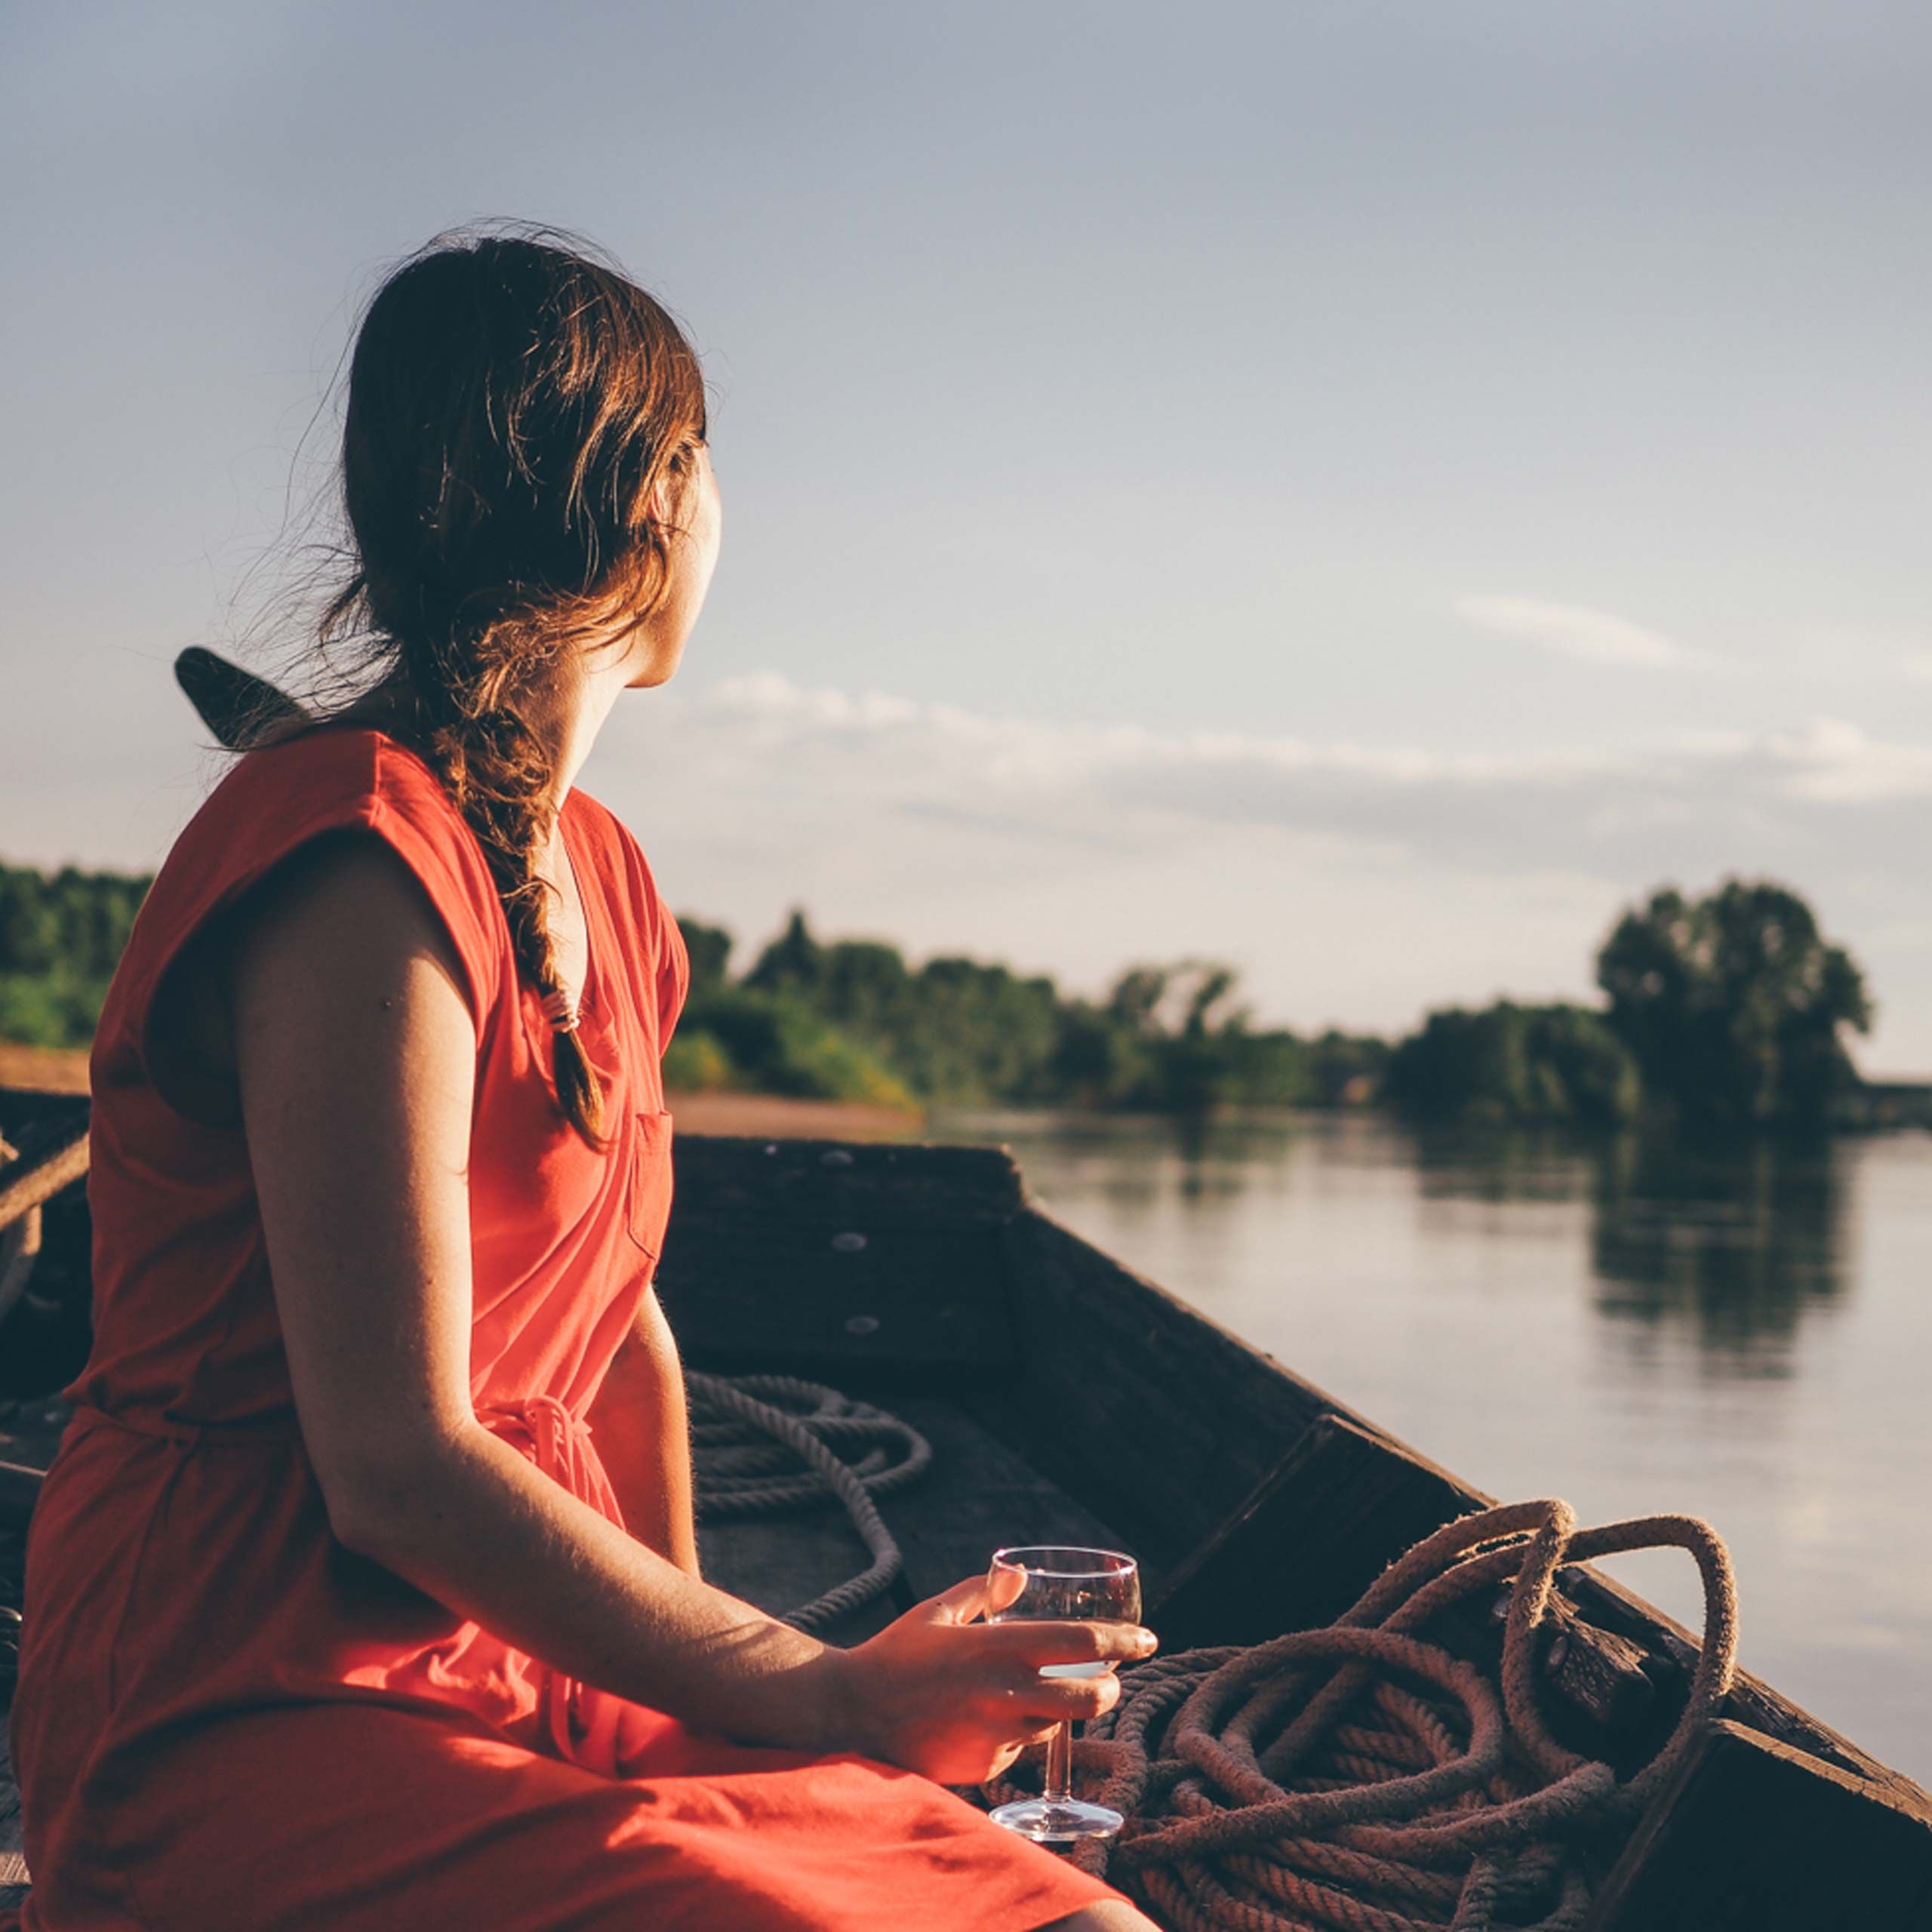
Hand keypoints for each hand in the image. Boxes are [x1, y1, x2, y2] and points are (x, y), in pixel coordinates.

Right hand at [828, 1575, 1157, 1784]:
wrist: (852, 1717)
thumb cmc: (895, 1655)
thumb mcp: (939, 1612)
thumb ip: (984, 1592)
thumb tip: (1021, 1576)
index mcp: (998, 1648)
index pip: (1082, 1642)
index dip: (1123, 1641)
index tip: (1149, 1641)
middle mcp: (1006, 1694)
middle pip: (1089, 1697)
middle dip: (1109, 1688)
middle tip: (1110, 1681)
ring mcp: (999, 1736)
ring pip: (1055, 1725)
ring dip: (1059, 1712)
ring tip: (1037, 1694)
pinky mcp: (987, 1768)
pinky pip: (1019, 1749)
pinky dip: (1017, 1735)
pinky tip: (985, 1721)